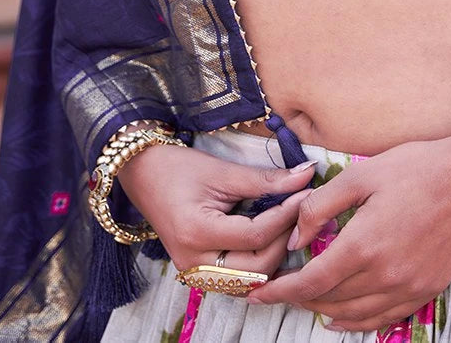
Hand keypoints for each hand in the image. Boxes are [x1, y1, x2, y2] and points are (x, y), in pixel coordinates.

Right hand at [118, 140, 315, 281]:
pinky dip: (259, 266)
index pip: (256, 235)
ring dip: (275, 257)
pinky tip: (270, 242)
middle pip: (257, 267)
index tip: (306, 193)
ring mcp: (195, 274)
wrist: (143, 176)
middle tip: (301, 211)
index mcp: (197, 233)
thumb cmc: (179, 168)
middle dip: (284, 239)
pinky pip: (238, 282)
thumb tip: (306, 176)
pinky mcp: (199, 276)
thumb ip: (265, 180)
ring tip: (289, 225)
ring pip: (250, 281)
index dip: (286, 214)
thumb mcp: (223, 171)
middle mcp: (194, 263)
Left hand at [248, 136, 450, 332]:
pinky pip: (385, 318)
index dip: (282, 290)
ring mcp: (409, 287)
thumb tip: (297, 235)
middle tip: (278, 289)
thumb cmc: (417, 168)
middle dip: (298, 298)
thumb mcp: (362, 174)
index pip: (311, 281)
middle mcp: (385, 275)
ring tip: (304, 303)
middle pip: (330, 300)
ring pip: (356, 314)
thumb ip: (322, 205)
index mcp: (364, 245)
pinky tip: (343, 318)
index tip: (260, 291)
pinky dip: (358, 322)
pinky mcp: (427, 289)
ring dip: (325, 311)